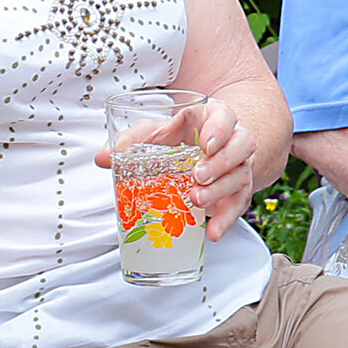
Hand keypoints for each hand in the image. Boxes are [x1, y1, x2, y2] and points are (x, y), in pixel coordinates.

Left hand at [90, 92, 264, 240]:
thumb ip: (133, 140)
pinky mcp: (238, 190)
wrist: (203, 150)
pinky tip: (212, 231)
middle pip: (242, 146)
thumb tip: (105, 157)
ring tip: (197, 201)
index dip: (219, 130)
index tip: (205, 145)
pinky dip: (226, 220)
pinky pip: (238, 204)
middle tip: (197, 176)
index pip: (225, 116)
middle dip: (220, 163)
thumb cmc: (178, 137)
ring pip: (241, 175)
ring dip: (221, 190)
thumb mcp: (156, 132)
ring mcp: (239, 165)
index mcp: (213, 117)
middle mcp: (233, 139)